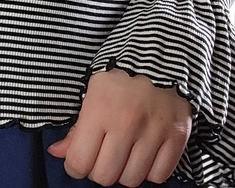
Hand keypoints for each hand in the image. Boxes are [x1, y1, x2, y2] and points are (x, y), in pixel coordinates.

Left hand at [48, 68, 191, 186]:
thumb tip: (57, 152)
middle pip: (105, 176)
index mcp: (99, 110)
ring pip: (132, 180)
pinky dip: (149, 171)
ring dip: (124, 171)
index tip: (78, 161)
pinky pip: (159, 176)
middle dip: (98, 170)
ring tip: (123, 153)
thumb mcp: (91, 93)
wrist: (159, 58)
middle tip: (101, 156)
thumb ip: (76, 127)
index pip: (80, 161)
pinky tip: (143, 154)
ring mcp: (154, 132)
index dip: (74, 167)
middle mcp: (126, 123)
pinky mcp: (177, 137)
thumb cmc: (119, 77)